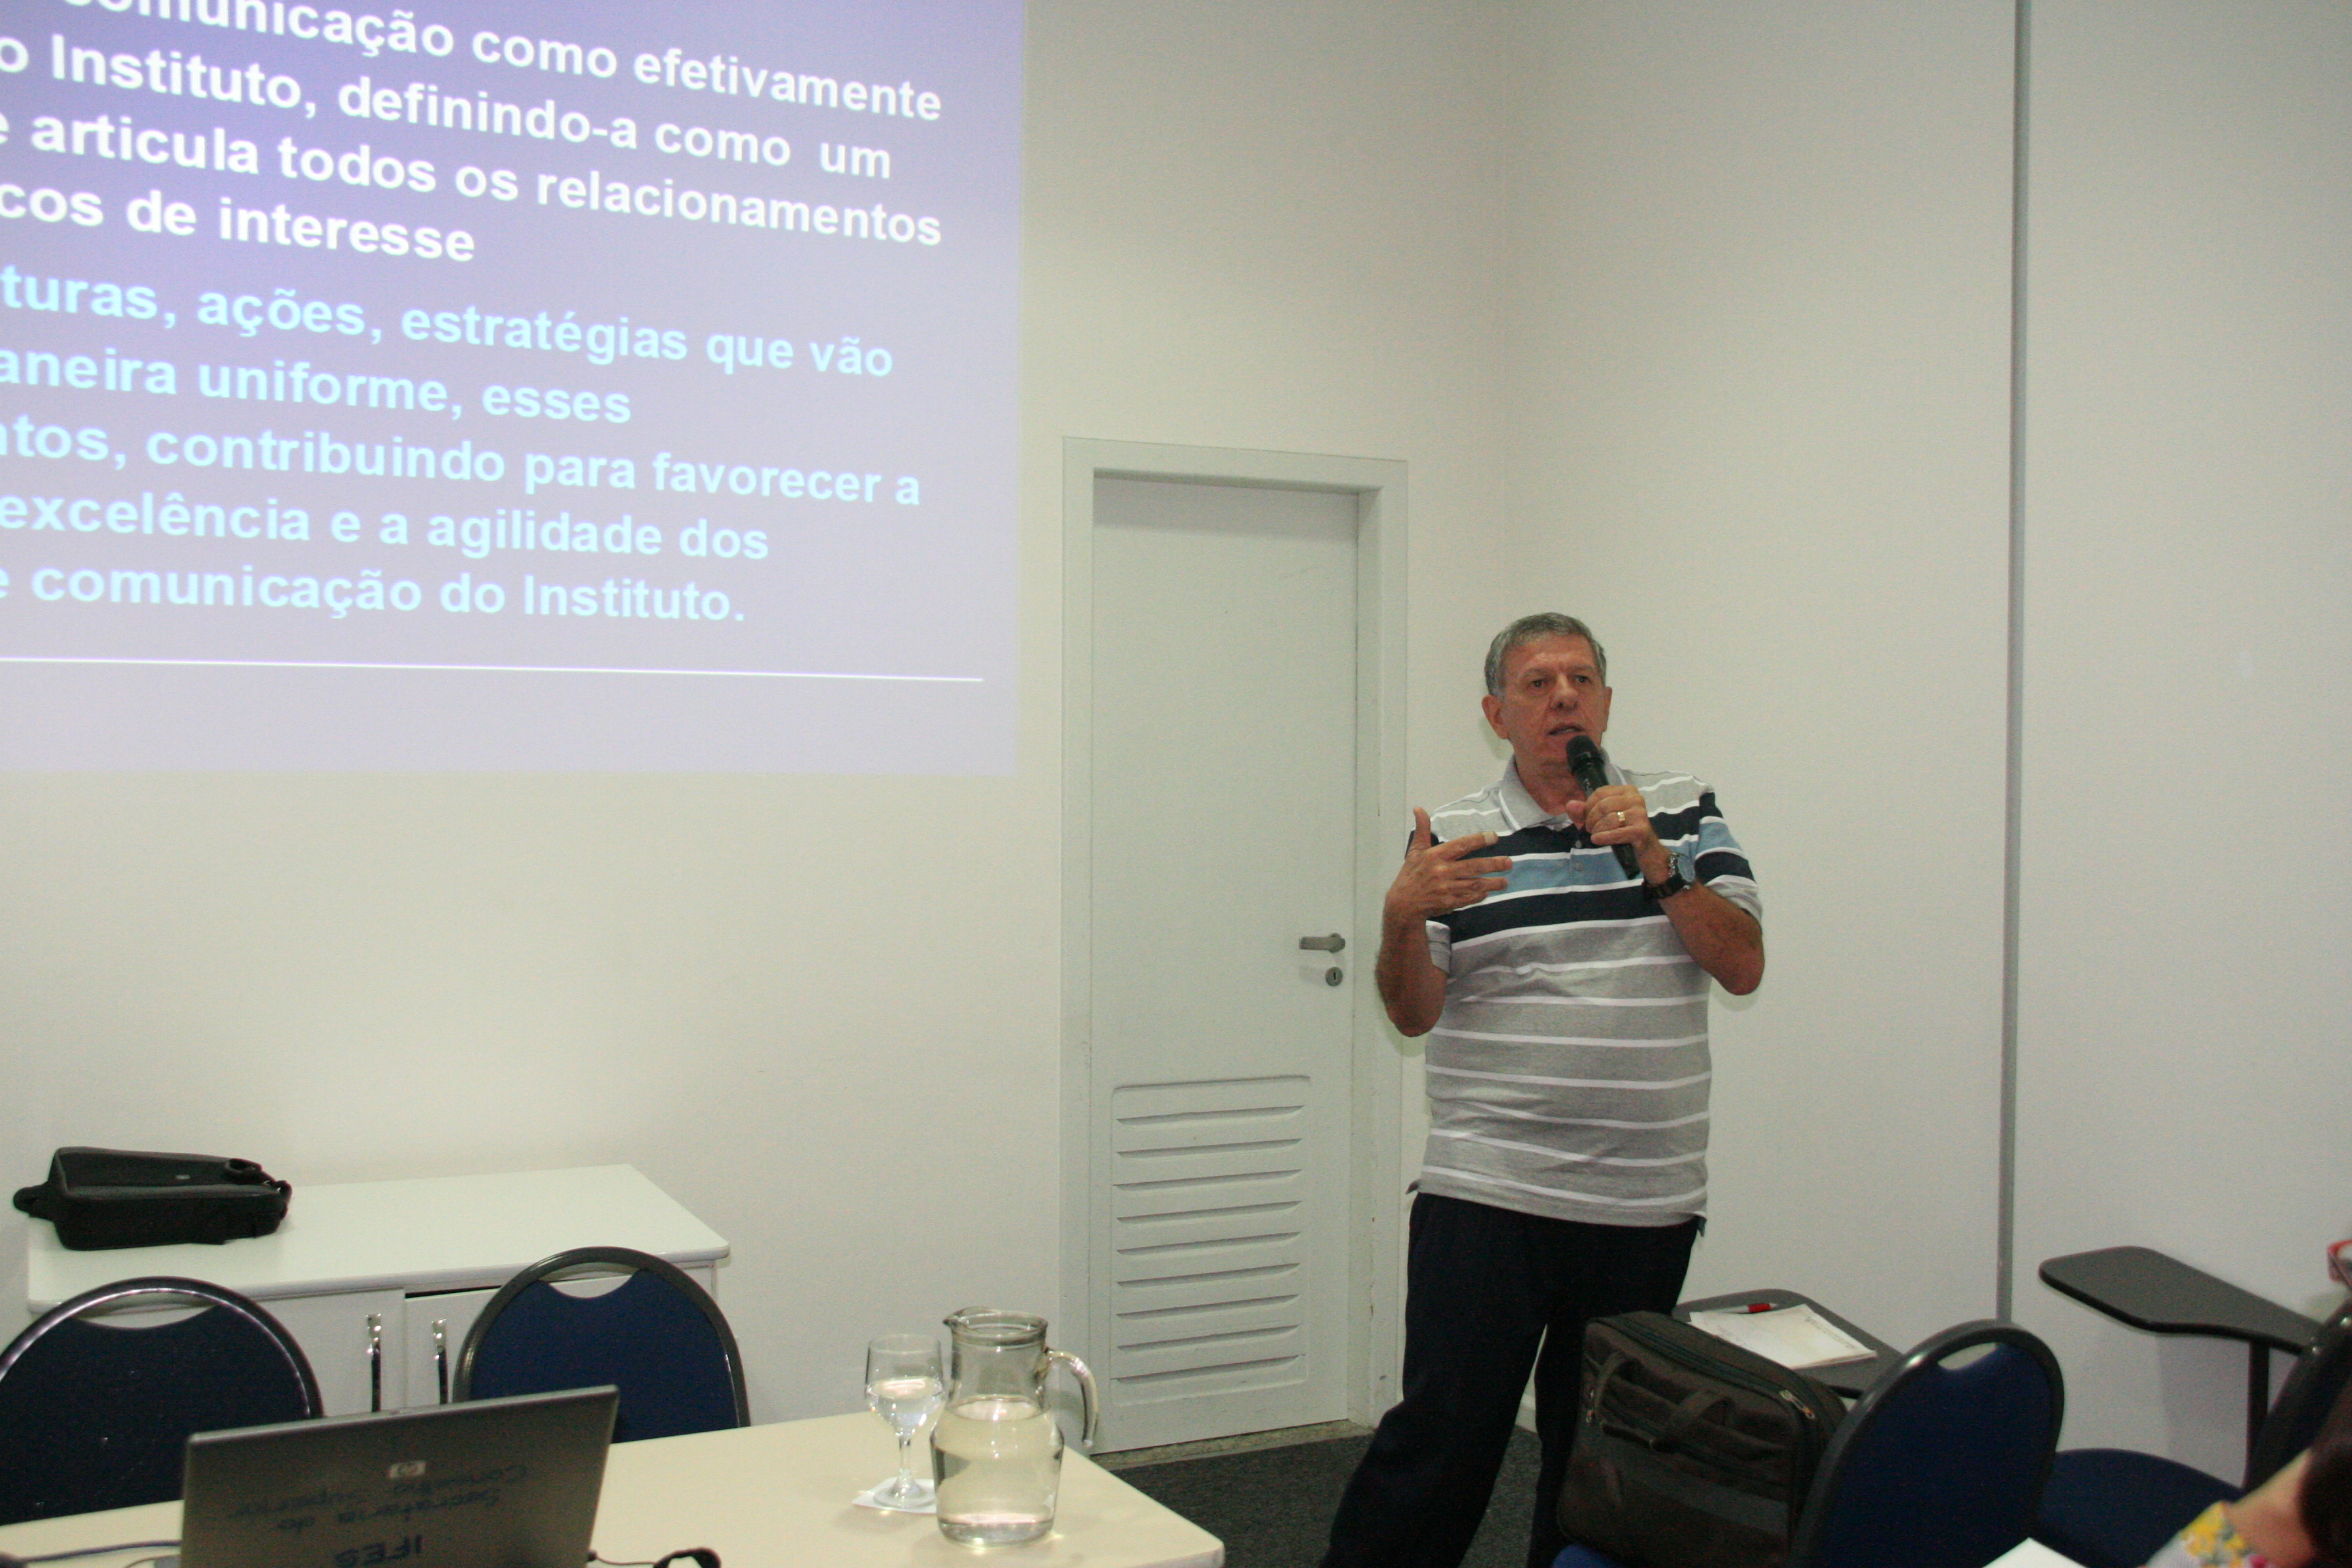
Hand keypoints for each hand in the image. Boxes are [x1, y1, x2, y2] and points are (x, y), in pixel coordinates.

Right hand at [1385, 808, 1511, 922]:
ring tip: (1505, 881)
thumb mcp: (1415, 850)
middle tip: (1509, 862)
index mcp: (1435, 856)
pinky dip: (1479, 896)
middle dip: (1493, 864)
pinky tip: (1487, 892)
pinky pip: (1469, 899)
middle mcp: (1442, 872)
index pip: (1461, 845)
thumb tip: (1418, 808)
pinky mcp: (1449, 903)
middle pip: (1473, 866)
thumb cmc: (1411, 874)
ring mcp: (1446, 889)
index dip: (1479, 840)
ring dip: (1492, 883)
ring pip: (1474, 884)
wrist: (1403, 904)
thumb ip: (1422, 829)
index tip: (1494, 837)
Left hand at [1567, 784, 1659, 865]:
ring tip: (1597, 836)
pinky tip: (1597, 840)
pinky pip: (1616, 832)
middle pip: (1603, 806)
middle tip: (1592, 830)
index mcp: (1627, 791)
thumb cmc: (1622, 832)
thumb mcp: (1599, 821)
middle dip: (1592, 820)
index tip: (1588, 818)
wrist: (1646, 851)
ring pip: (1609, 819)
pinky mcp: (1641, 830)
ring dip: (1598, 830)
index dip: (1588, 807)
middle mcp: (1636, 798)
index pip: (1600, 793)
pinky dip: (1604, 837)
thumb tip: (1571, 805)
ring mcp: (1640, 813)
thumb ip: (1583, 812)